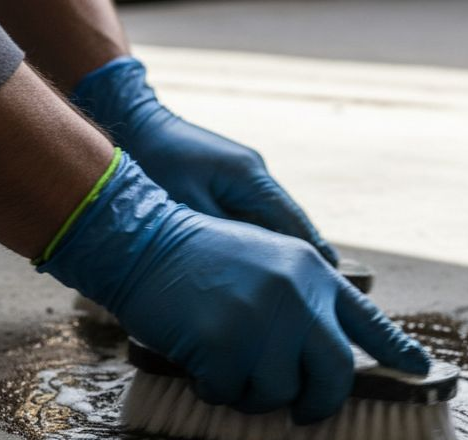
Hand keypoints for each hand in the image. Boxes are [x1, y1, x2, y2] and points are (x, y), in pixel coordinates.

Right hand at [39, 152, 428, 422]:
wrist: (141, 238)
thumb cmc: (198, 258)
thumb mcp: (266, 261)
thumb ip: (303, 300)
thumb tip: (326, 358)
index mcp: (313, 272)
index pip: (367, 319)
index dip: (395, 349)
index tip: (419, 369)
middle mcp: (298, 295)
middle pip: (335, 374)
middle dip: (320, 402)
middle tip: (302, 411)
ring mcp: (263, 319)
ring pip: (279, 394)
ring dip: (251, 393)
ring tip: (226, 362)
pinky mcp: (225, 343)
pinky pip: (230, 394)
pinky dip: (213, 389)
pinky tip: (198, 358)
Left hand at [72, 56, 339, 265]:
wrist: (134, 123)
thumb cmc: (154, 163)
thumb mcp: (185, 205)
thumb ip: (219, 233)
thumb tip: (249, 263)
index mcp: (249, 176)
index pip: (292, 221)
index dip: (313, 251)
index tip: (333, 277)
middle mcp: (254, 172)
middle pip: (288, 221)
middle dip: (303, 254)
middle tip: (321, 289)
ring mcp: (243, 173)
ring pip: (271, 219)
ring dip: (280, 248)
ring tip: (296, 283)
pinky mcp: (229, 178)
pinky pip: (252, 214)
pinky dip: (259, 238)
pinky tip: (261, 263)